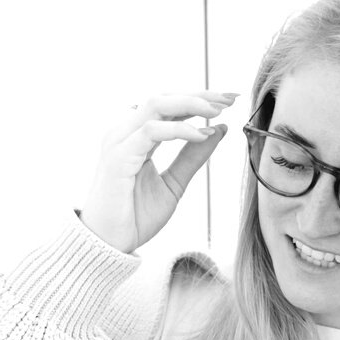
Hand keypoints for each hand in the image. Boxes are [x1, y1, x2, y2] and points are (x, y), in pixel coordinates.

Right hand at [80, 91, 234, 253]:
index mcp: (137, 137)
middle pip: (164, 98)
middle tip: (230, 98)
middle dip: (199, 94)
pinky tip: (200, 134)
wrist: (109, 246)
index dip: (199, 98)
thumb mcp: (174, 183)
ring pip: (156, 105)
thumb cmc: (134, 217)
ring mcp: (119, 141)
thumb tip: (218, 129)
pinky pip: (151, 131)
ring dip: (190, 103)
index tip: (229, 100)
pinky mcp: (118, 156)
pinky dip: (178, 130)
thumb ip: (193, 157)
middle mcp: (125, 132)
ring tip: (217, 110)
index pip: (169, 106)